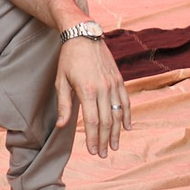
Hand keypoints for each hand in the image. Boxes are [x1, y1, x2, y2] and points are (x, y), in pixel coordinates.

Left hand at [54, 35, 130, 156]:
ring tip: (114, 146)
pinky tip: (127, 127)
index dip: (92, 138)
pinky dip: (127, 115)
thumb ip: (64, 105)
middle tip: (102, 154)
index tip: (92, 151)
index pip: (91, 121)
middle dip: (104, 140)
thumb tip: (62, 126)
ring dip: (116, 132)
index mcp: (87, 90)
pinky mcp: (119, 79)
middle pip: (106, 121)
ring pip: (118, 113)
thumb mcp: (61, 81)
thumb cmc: (68, 59)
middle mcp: (103, 88)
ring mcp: (113, 83)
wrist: (83, 35)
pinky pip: (126, 101)